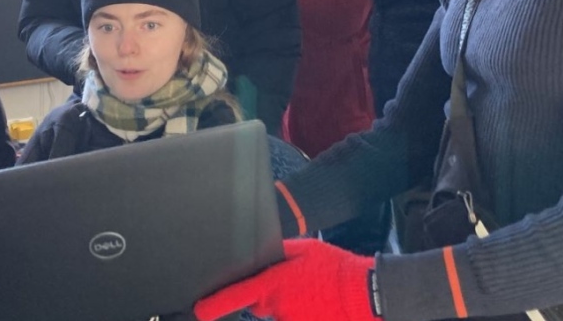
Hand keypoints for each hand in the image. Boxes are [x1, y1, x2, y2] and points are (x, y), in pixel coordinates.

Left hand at [195, 238, 378, 320]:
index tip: (200, 311)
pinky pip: (293, 319)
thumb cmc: (335, 268)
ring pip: (277, 314)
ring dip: (288, 305)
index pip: (235, 296)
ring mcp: (289, 320)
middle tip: (295, 285)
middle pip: (259, 305)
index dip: (213, 306)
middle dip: (268, 297)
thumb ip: (279, 252)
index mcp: (273, 282)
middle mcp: (276, 306)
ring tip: (312, 293)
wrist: (362, 295)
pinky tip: (317, 304)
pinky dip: (301, 312)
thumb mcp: (306, 248)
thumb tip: (263, 252)